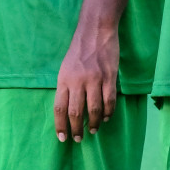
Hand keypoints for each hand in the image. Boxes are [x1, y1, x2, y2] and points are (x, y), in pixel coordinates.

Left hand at [54, 21, 117, 142]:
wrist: (95, 30)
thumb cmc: (78, 50)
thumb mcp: (65, 67)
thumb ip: (66, 87)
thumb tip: (67, 109)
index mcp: (64, 79)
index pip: (59, 108)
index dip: (60, 125)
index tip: (62, 138)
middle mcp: (77, 81)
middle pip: (75, 112)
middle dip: (76, 129)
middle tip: (78, 139)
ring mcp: (94, 80)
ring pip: (94, 110)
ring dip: (93, 124)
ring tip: (93, 131)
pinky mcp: (109, 77)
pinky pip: (109, 100)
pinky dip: (108, 113)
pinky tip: (106, 118)